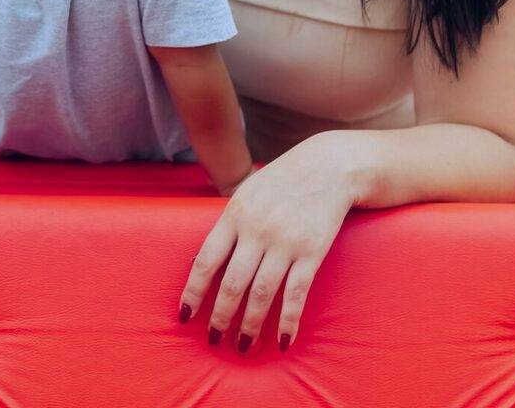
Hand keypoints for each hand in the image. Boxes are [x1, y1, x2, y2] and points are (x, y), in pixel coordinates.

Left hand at [179, 134, 355, 353]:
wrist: (329, 166)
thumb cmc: (282, 182)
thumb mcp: (247, 194)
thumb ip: (230, 225)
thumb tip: (207, 261)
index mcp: (234, 215)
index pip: (206, 261)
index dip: (194, 292)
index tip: (186, 316)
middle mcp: (256, 230)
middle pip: (231, 283)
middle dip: (220, 317)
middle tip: (214, 339)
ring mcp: (285, 242)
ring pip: (261, 293)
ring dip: (249, 325)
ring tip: (243, 346)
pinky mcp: (311, 251)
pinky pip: (295, 293)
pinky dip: (287, 320)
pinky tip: (282, 341)